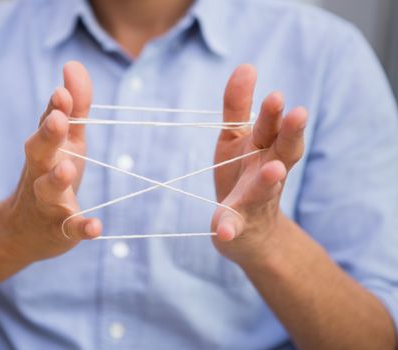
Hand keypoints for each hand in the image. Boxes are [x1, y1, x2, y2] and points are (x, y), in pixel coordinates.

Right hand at [3, 61, 101, 261]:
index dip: (55, 109)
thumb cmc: (52, 174)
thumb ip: (75, 108)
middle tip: (56, 119)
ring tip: (67, 167)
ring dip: (56, 179)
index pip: (47, 125)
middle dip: (47, 135)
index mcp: (45, 149)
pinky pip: (69, 229)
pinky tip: (96, 227)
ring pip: (48, 190)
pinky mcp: (58, 230)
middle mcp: (40, 172)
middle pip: (39, 152)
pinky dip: (81, 229)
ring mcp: (47, 202)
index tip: (62, 93)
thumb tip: (73, 65)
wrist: (24, 230)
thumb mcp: (67, 141)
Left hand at [211, 64, 306, 264]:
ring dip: (270, 179)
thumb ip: (238, 107)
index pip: (274, 128)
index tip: (276, 94)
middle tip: (298, 114)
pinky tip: (224, 231)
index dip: (275, 113)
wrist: (247, 230)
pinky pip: (235, 227)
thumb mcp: (237, 138)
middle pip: (283, 152)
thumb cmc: (241, 175)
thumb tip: (246, 66)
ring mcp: (255, 201)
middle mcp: (268, 173)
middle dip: (290, 134)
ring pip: (264, 189)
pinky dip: (230, 229)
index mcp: (267, 149)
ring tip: (275, 170)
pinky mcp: (237, 225)